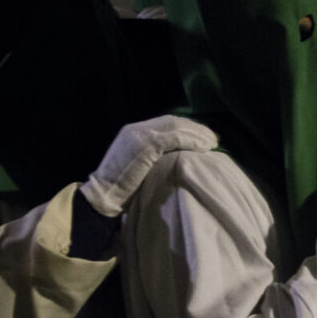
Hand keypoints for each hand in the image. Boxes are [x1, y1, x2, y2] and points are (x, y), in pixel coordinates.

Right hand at [80, 116, 218, 215]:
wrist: (103, 196)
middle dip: (196, 129)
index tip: (204, 136)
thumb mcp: (139, 166)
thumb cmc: (122, 189)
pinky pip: (174, 138)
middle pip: (174, 121)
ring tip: (212, 143)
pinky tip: (203, 148)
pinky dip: (191, 141)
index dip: (188, 128)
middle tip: (213, 138)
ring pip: (176, 128)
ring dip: (198, 134)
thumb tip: (178, 157)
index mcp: (134, 132)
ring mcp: (139, 135)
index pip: (167, 123)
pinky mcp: (145, 145)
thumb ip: (154, 156)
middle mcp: (136, 129)